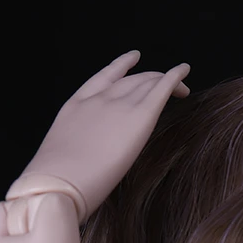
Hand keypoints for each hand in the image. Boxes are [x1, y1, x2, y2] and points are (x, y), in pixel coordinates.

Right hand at [9, 51, 190, 222]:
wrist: (58, 184)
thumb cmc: (57, 183)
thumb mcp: (64, 159)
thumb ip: (79, 152)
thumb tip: (85, 165)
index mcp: (76, 107)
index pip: (104, 79)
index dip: (122, 66)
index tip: (133, 59)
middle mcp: (98, 99)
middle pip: (131, 79)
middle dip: (151, 79)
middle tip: (168, 86)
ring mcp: (118, 105)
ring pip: (147, 82)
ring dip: (166, 81)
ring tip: (181, 88)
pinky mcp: (139, 117)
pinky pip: (161, 88)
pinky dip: (175, 76)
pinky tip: (185, 70)